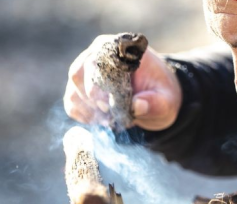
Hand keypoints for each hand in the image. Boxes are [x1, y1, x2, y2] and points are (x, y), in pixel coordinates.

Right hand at [64, 35, 181, 130]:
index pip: (98, 57)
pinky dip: (84, 116)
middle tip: (109, 115)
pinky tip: (102, 122)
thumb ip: (154, 102)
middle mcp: (96, 55)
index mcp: (119, 48)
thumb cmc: (161, 93)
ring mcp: (85, 72)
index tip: (108, 104)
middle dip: (92, 98)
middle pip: (78, 73)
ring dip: (89, 109)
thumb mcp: (165, 100)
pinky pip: (71, 103)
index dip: (99, 81)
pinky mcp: (80, 90)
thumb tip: (138, 105)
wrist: (157, 99)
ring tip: (111, 121)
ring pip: (74, 90)